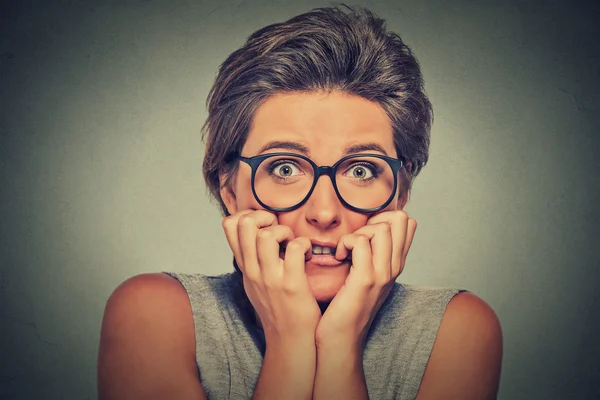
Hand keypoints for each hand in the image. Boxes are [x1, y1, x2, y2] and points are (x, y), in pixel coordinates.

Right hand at [222, 209, 321, 343]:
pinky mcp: (291, 285)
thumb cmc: (277, 309)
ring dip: (285, 231)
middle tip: (279, 231)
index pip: (229, 225)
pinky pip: (295, 249)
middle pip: (244, 224)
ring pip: (267, 236)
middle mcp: (253, 270)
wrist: (289, 340)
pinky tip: (308, 255)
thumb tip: (252, 234)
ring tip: (292, 244)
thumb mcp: (253, 283)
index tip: (265, 225)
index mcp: (245, 267)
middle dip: (265, 217)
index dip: (248, 214)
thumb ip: (251, 259)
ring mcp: (271, 278)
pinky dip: (305, 245)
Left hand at [314, 210, 416, 347]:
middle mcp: (394, 268)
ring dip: (358, 231)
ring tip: (346, 249)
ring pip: (381, 228)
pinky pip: (361, 243)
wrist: (340, 339)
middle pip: (399, 220)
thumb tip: (365, 232)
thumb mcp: (364, 277)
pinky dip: (345, 243)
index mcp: (395, 265)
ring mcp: (382, 274)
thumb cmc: (346, 307)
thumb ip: (369, 255)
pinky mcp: (365, 280)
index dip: (384, 217)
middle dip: (372, 219)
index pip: (407, 224)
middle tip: (355, 239)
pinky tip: (339, 257)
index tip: (364, 232)